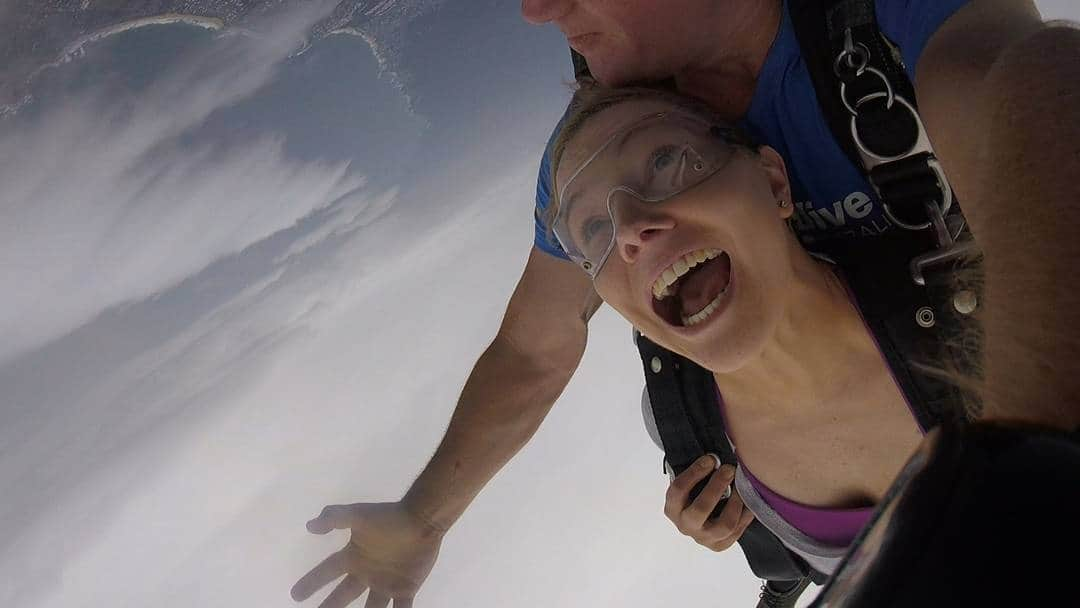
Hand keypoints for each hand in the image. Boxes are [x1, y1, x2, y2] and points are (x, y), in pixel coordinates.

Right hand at [292, 502, 443, 607]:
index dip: (311, 582)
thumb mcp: (358, 514)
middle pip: (343, 596)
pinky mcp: (405, 589)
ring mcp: (385, 583)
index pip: (327, 572)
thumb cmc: (389, 518)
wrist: (421, 519)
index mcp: (354, 557)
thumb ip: (334, 517)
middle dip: (329, 607)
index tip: (295, 595)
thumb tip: (310, 526)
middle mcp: (366, 572)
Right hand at [664, 455, 754, 551]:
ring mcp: (703, 538)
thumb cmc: (694, 493)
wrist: (699, 519)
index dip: (695, 472)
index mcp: (672, 508)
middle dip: (717, 487)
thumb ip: (698, 471)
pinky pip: (738, 532)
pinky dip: (745, 515)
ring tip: (741, 487)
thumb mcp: (690, 483)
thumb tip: (718, 455)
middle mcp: (685, 525)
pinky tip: (748, 501)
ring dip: (735, 503)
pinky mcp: (720, 545)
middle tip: (729, 469)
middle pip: (701, 509)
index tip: (710, 459)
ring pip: (724, 525)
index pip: (678, 490)